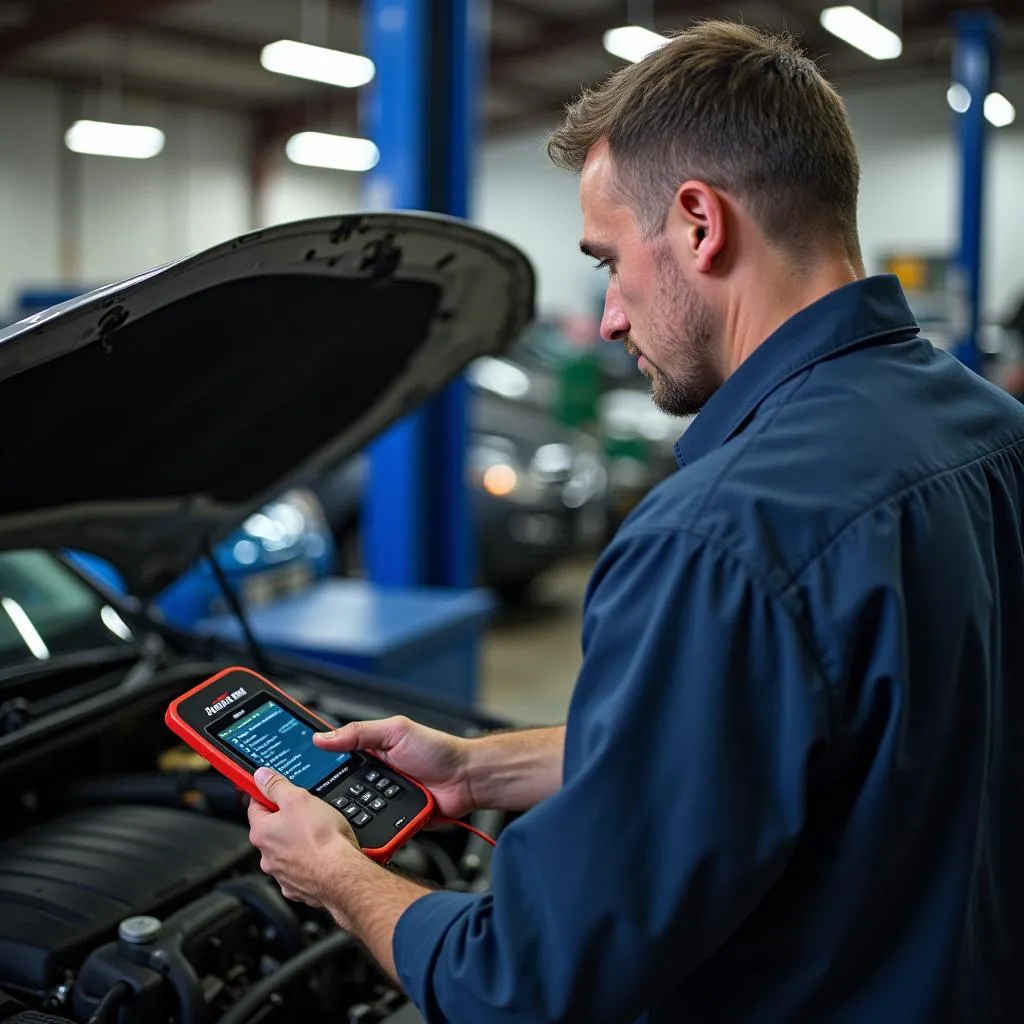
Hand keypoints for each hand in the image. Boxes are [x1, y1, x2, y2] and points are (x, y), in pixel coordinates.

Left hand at [247, 766, 358, 907]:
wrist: (341, 874)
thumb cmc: (321, 839)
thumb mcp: (299, 798)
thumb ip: (277, 786)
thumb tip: (261, 776)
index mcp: (262, 833)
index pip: (255, 806)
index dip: (266, 794)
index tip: (274, 789)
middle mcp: (267, 856)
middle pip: (272, 829)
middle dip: (286, 819)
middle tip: (306, 811)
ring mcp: (283, 874)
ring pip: (286, 850)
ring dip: (298, 841)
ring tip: (319, 833)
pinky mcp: (299, 886)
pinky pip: (301, 868)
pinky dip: (309, 860)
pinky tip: (323, 853)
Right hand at [313, 715, 475, 818]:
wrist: (467, 780)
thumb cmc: (438, 750)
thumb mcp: (396, 731)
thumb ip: (360, 732)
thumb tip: (323, 737)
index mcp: (368, 752)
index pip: (332, 758)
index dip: (312, 764)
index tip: (290, 770)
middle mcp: (371, 777)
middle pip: (337, 789)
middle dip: (325, 795)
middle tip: (307, 800)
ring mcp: (381, 800)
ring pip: (351, 811)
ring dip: (345, 813)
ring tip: (331, 816)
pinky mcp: (391, 821)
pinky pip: (371, 827)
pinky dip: (365, 829)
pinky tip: (356, 830)